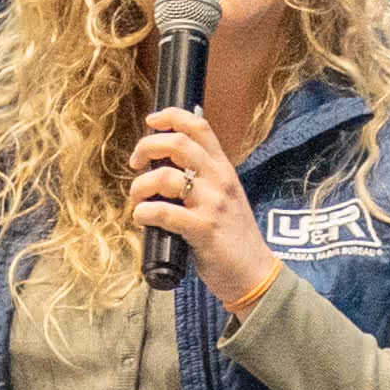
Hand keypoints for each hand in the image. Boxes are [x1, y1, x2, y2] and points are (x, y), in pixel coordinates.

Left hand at [131, 105, 281, 308]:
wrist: (254, 272)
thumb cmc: (233, 236)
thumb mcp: (225, 197)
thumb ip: (203, 178)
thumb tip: (165, 165)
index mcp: (224, 169)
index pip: (199, 126)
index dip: (171, 117)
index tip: (151, 122)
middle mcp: (219, 180)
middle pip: (178, 144)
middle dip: (146, 147)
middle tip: (136, 164)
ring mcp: (212, 204)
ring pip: (165, 177)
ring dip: (140, 186)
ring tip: (138, 199)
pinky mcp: (203, 229)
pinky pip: (164, 212)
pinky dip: (144, 213)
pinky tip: (142, 218)